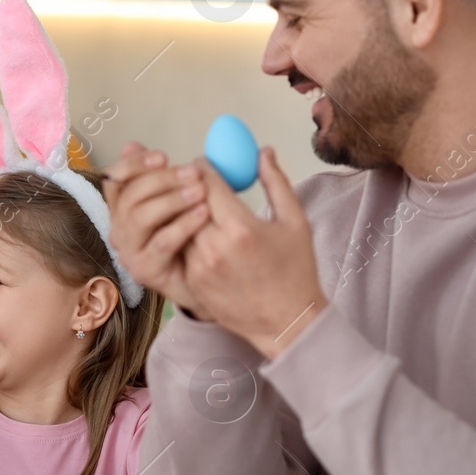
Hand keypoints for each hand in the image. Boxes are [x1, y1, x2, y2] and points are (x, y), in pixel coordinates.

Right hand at [104, 142, 211, 314]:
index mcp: (123, 207)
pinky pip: (161, 243)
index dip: (135, 164)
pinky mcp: (145, 270)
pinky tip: (203, 213)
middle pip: (130, 196)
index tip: (163, 156)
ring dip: (172, 200)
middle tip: (193, 173)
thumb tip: (131, 144)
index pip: (114, 178)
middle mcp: (119, 228)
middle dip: (162, 180)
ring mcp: (129, 251)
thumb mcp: (176, 198)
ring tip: (200, 191)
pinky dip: (182, 225)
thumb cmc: (192, 236)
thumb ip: (158, 174)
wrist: (207, 279)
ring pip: (141, 218)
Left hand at [182, 147, 325, 357]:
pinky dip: (183, 236)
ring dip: (182, 212)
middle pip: (187, 202)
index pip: (207, 184)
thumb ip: (276, 182)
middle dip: (188, 188)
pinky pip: (180, 248)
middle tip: (191, 180)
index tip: (202, 163)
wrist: (286, 321)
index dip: (202, 168)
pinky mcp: (191, 281)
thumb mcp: (295, 222)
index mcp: (241, 228)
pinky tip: (192, 232)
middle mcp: (215, 247)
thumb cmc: (296, 271)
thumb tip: (263, 152)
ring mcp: (199, 266)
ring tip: (190, 205)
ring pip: (180, 225)